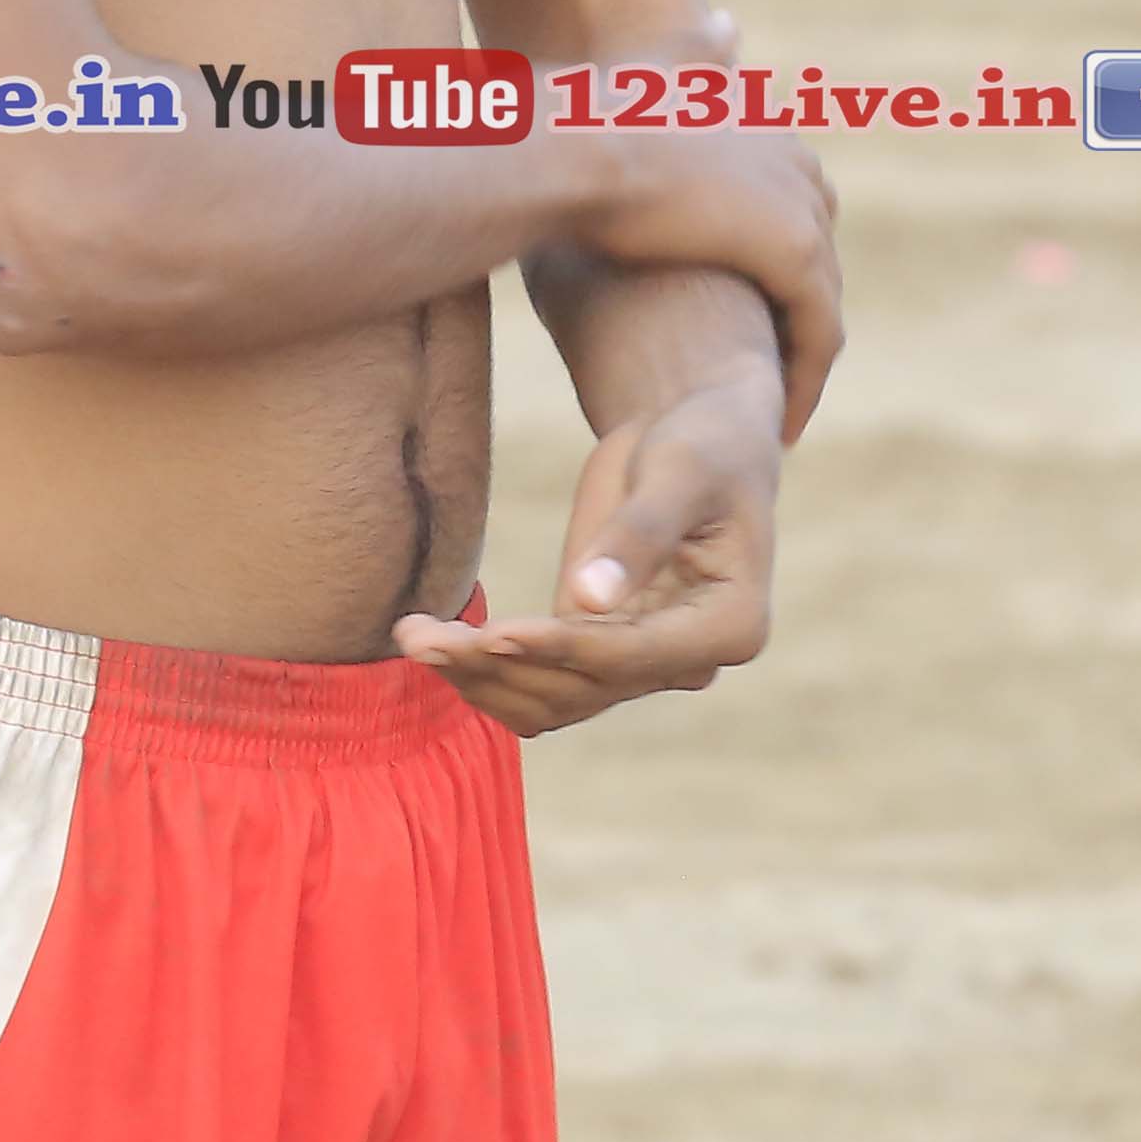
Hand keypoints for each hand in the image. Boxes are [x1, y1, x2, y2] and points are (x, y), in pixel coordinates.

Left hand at [395, 371, 778, 737]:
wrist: (703, 441)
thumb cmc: (703, 442)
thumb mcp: (680, 471)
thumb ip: (639, 533)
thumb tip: (588, 600)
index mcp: (730, 625)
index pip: (632, 656)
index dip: (560, 648)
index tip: (492, 631)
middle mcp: (689, 662)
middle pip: (583, 688)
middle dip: (497, 665)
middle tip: (414, 634)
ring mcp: (642, 664)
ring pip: (555, 700)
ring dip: (480, 678)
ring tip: (410, 637)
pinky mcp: (601, 652)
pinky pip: (542, 683)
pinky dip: (487, 672)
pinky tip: (433, 643)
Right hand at [581, 122, 841, 438]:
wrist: (576, 152)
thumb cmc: (566, 139)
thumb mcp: (605, 115)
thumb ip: (623, 131)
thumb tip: (590, 122)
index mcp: (751, 124)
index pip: (784, 193)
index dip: (762, 250)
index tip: (737, 299)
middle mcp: (790, 159)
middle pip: (814, 244)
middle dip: (792, 305)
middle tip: (761, 362)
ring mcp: (800, 207)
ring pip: (820, 298)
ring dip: (800, 353)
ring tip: (773, 403)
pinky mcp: (798, 255)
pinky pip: (821, 336)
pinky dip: (806, 383)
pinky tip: (782, 426)